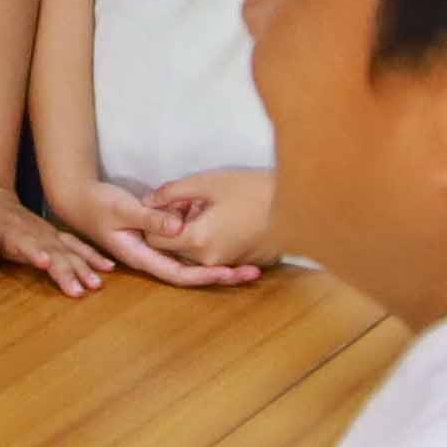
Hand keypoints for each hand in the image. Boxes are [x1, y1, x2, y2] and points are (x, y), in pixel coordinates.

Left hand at [0, 180, 108, 298]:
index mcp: (10, 234)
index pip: (24, 244)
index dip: (35, 253)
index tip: (45, 262)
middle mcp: (34, 233)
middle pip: (54, 252)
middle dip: (68, 270)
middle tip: (80, 290)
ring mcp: (47, 234)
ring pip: (69, 250)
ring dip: (85, 267)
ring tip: (97, 284)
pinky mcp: (55, 236)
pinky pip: (76, 246)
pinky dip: (92, 256)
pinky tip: (108, 267)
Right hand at [44, 176, 245, 291]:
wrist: (80, 199)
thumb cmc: (98, 204)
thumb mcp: (123, 209)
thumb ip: (150, 218)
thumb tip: (179, 227)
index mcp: (142, 257)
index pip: (179, 275)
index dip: (206, 277)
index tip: (231, 275)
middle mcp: (153, 258)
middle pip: (192, 273)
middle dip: (222, 274)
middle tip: (254, 272)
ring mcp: (157, 250)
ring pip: (192, 262)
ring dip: (220, 263)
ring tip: (251, 262)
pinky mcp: (160, 238)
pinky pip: (188, 248)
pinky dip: (208, 247)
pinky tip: (229, 241)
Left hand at [145, 165, 282, 271]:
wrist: (299, 205)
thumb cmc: (252, 189)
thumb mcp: (207, 182)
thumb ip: (172, 192)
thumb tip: (148, 201)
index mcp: (198, 240)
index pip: (155, 239)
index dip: (159, 220)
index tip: (176, 201)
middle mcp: (209, 260)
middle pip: (175, 248)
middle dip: (178, 226)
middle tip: (196, 200)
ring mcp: (227, 264)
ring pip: (195, 251)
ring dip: (196, 231)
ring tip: (214, 205)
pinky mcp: (241, 263)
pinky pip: (215, 253)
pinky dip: (213, 238)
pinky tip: (228, 216)